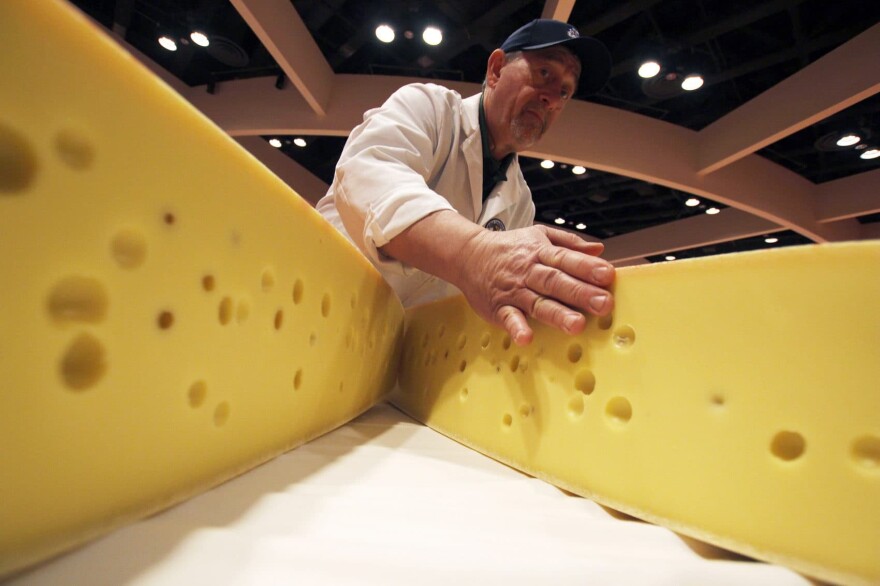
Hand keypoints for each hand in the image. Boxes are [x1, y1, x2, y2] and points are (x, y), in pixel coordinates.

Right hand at [457, 225, 613, 345]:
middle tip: (603, 304)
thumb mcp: (539, 235)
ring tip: (577, 325)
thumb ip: (570, 243)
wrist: (469, 255)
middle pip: (556, 282)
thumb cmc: (509, 248)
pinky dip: (517, 327)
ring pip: (537, 303)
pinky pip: (509, 318)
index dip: (587, 267)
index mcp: (541, 253)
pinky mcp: (499, 308)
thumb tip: (599, 249)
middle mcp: (529, 272)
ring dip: (557, 314)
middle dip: (580, 293)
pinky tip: (527, 337)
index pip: (566, 259)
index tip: (608, 275)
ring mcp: (514, 291)